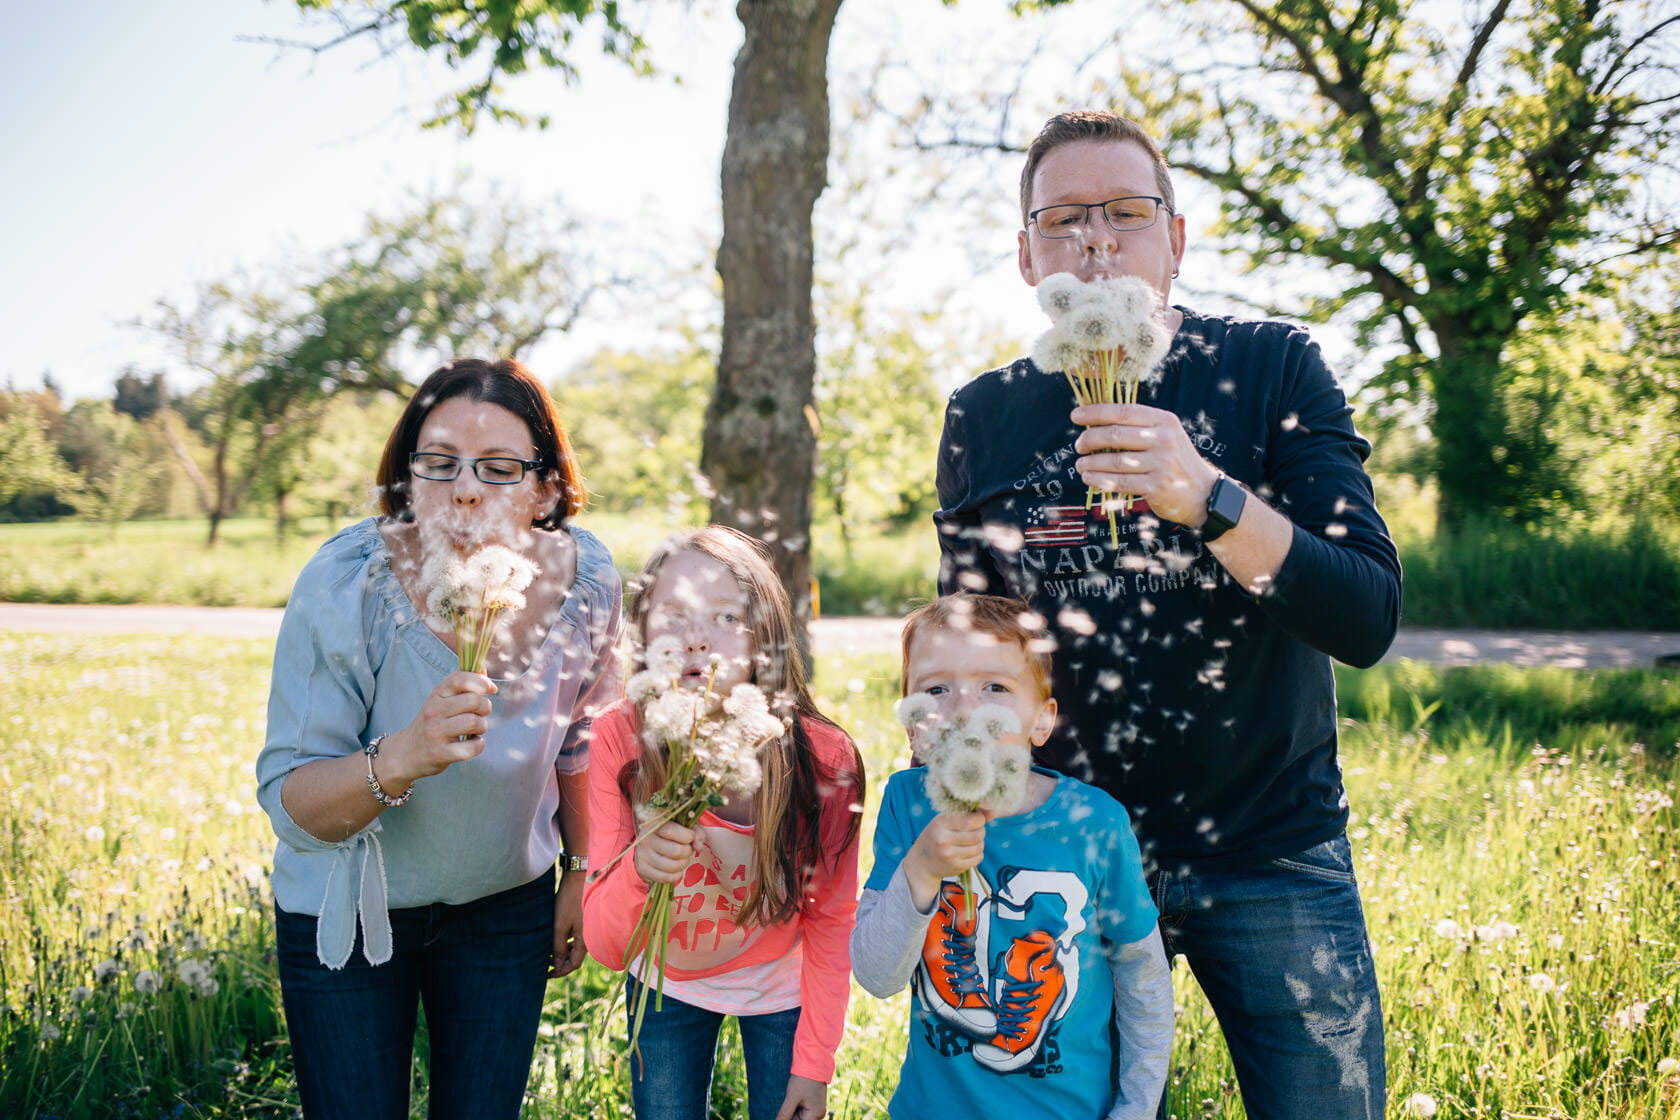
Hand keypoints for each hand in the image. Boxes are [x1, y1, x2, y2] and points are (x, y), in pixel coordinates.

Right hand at [378, 671, 497, 788]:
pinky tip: (472, 744)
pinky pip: (472, 747)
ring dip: (482, 726)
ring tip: (476, 730)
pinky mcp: (440, 754)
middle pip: (473, 701)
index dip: (480, 681)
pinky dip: (478, 745)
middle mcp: (433, 712)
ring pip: (473, 722)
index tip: (491, 688)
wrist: (406, 753)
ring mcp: (435, 733)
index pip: (459, 679)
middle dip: (485, 707)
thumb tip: (483, 669)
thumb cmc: (431, 724)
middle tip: (481, 714)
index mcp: (436, 695)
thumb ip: (462, 686)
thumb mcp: (441, 701)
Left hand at [548, 871, 585, 977]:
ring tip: (546, 954)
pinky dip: (564, 944)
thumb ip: (559, 946)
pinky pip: (573, 939)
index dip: (560, 972)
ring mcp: (585, 930)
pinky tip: (553, 941)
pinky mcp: (581, 923)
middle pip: (574, 958)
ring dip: (561, 954)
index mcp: (585, 941)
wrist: (578, 879)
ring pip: (573, 949)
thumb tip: (557, 964)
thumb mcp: (560, 926)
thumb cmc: (569, 902)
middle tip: (544, 966)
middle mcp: (587, 938)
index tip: (546, 975)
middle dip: (560, 964)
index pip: (573, 965)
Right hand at [632, 820, 700, 885]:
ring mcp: (643, 856)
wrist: (648, 846)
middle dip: (688, 851)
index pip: (671, 831)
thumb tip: (698, 847)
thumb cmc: (671, 835)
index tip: (690, 837)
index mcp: (655, 825)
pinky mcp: (643, 869)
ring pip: (673, 866)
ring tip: (682, 858)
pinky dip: (677, 874)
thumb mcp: (684, 828)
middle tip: (686, 849)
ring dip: (683, 863)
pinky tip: (676, 868)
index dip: (688, 836)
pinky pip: (667, 877)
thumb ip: (696, 833)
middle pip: (676, 851)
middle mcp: (646, 840)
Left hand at [773, 1074, 826, 1119]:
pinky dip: (795, 1108)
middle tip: (784, 1106)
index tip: (780, 1116)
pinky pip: (802, 1110)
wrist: (813, 1062)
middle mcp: (818, 1114)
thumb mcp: (792, 1097)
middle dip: (789, 1116)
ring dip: (791, 1113)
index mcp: (815, 1115)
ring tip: (789, 1101)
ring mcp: (817, 1108)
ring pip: (800, 1116)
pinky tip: (791, 1101)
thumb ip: (785, 1114)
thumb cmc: (804, 1079)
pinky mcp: (814, 1103)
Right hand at [903, 811, 986, 909]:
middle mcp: (943, 839)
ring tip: (972, 841)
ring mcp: (949, 855)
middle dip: (981, 831)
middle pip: (978, 834)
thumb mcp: (945, 821)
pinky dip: (977, 854)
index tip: (978, 819)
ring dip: (980, 843)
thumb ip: (968, 815)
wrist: (921, 862)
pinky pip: (977, 858)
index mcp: (940, 824)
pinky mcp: (955, 867)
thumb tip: (992, 812)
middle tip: (975, 830)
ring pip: (979, 847)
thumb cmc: (935, 836)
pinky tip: (969, 851)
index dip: (980, 819)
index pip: (970, 820)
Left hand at [1071, 402, 1219, 526]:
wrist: (1203, 493)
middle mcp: (1164, 439)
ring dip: (1091, 463)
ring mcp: (1161, 463)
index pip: (1123, 412)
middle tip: (1078, 445)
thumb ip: (1138, 427)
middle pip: (1115, 435)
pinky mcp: (1157, 486)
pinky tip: (1089, 478)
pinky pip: (1120, 482)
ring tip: (1080, 465)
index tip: (1075, 417)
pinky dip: (1100, 480)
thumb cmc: (1176, 462)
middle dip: (1090, 439)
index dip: (1095, 413)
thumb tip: (1096, 423)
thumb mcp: (1166, 436)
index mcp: (1164, 421)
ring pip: (1115, 460)